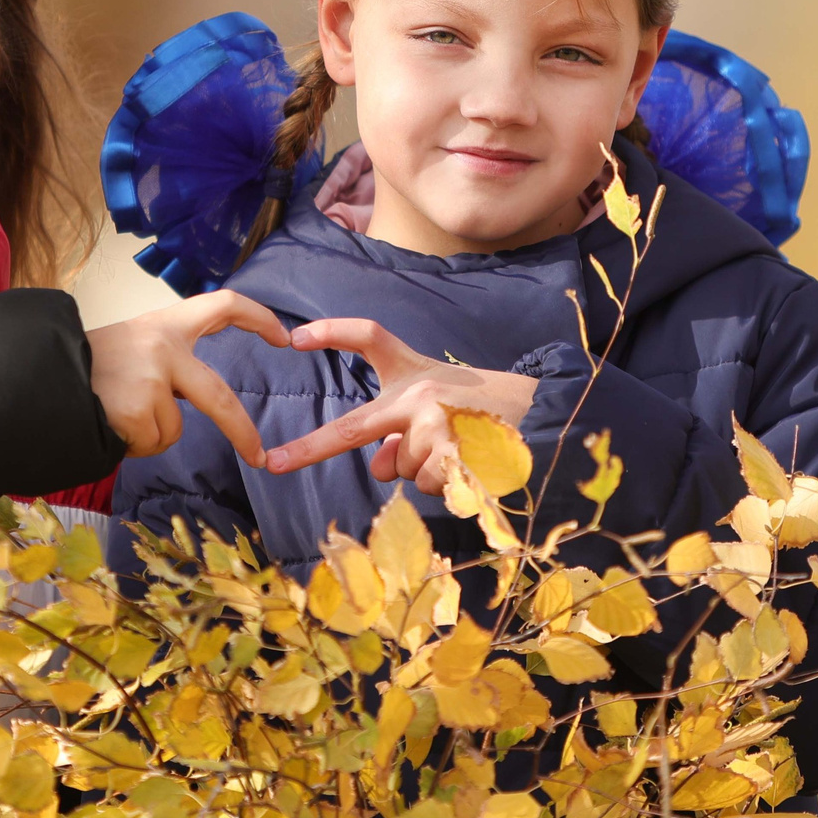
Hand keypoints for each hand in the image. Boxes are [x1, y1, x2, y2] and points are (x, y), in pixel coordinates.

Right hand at [86, 290, 290, 465]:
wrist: (36, 377)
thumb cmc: (82, 366)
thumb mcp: (127, 345)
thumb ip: (164, 360)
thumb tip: (190, 394)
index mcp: (164, 324)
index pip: (222, 305)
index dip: (257, 317)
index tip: (284, 335)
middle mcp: (164, 347)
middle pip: (219, 397)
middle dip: (242, 431)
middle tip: (258, 455)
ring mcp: (153, 379)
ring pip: (174, 429)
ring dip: (148, 434)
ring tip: (112, 412)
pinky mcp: (140, 410)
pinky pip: (152, 442)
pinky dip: (132, 443)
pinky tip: (107, 422)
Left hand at [262, 319, 537, 494]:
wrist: (545, 415)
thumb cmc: (481, 410)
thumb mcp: (434, 408)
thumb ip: (396, 434)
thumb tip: (375, 466)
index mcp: (410, 373)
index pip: (369, 337)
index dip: (332, 332)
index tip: (295, 337)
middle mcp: (417, 393)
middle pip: (354, 427)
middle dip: (309, 447)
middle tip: (273, 463)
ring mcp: (435, 423)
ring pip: (401, 470)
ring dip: (421, 472)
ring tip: (456, 451)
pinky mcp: (454, 452)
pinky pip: (425, 485)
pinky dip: (441, 485)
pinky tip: (467, 465)